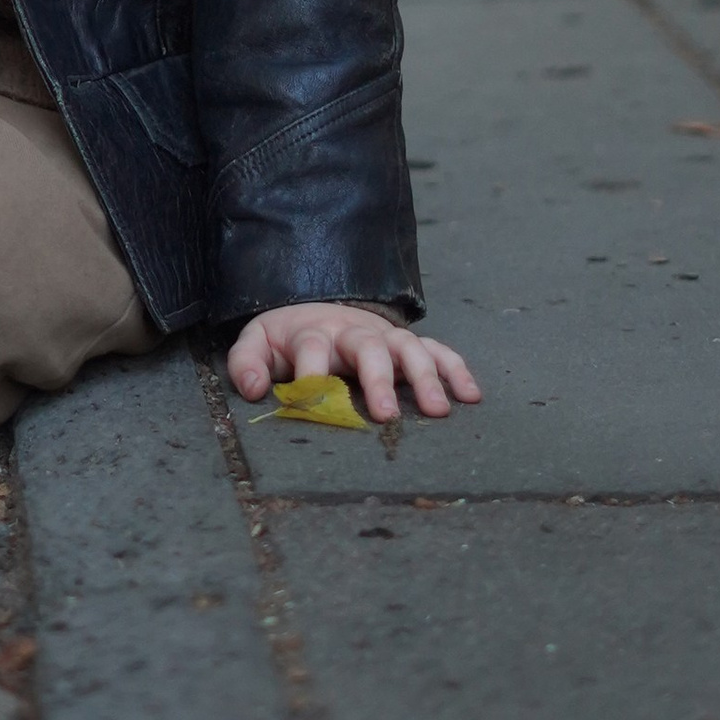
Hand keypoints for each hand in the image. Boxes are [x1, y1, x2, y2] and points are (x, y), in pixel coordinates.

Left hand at [227, 300, 480, 424]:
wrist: (318, 305)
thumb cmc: (289, 337)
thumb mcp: (258, 341)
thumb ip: (248, 362)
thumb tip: (253, 390)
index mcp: (313, 333)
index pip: (311, 347)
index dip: (311, 372)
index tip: (312, 398)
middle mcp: (353, 332)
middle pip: (367, 347)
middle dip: (377, 379)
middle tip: (384, 414)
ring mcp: (385, 337)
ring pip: (409, 349)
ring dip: (425, 377)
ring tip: (438, 410)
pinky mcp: (406, 344)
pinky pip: (438, 351)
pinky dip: (456, 369)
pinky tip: (471, 395)